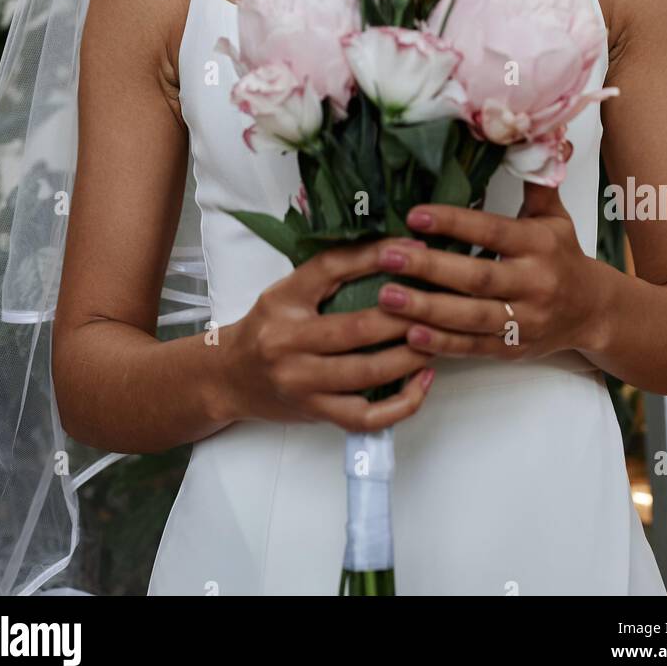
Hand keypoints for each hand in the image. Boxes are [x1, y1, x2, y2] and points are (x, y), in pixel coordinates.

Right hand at [224, 236, 434, 431]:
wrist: (228, 377)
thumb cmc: (267, 328)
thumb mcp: (287, 291)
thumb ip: (331, 273)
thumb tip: (393, 250)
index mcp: (283, 301)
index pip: (332, 268)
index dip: (376, 256)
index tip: (415, 249)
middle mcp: (288, 342)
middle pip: (358, 327)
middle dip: (406, 316)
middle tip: (438, 303)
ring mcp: (302, 382)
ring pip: (369, 373)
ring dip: (411, 356)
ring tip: (437, 339)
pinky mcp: (316, 412)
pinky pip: (367, 416)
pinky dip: (402, 403)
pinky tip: (423, 382)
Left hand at [375, 160, 601, 362]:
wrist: (595, 311)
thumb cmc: (563, 255)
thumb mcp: (553, 215)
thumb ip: (535, 179)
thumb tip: (534, 132)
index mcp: (539, 244)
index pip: (491, 232)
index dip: (453, 224)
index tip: (414, 215)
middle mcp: (533, 282)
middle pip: (476, 278)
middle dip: (429, 268)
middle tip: (386, 256)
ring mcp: (524, 320)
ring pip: (471, 317)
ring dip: (426, 308)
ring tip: (385, 296)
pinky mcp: (513, 348)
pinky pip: (474, 347)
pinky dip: (442, 344)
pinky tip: (410, 335)